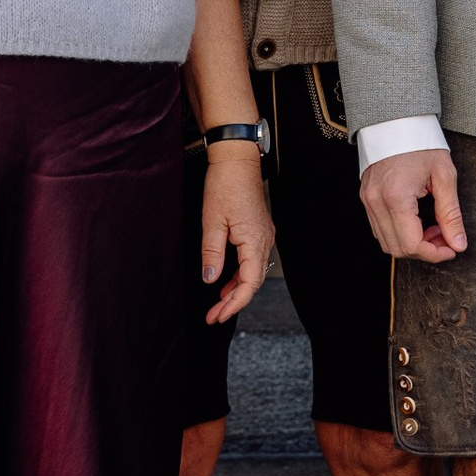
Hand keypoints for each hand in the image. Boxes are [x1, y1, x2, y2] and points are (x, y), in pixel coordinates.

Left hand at [199, 152, 273, 324]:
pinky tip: (226, 280)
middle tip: (214, 316)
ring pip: (254, 271)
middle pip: (254, 281)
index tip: (217, 316)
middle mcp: (264, 240)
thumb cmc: (225, 185)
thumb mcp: (212, 221)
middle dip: (234, 302)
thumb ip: (212, 253)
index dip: (234, 303)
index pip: (249, 283)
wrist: (237, 159)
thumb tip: (211, 280)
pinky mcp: (259, 229)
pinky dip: (239, 274)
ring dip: (236, 289)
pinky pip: (252, 259)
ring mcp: (264, 234)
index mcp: (255, 240)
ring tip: (218, 304)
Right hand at [363, 147, 465, 262]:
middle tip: (445, 236)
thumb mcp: (444, 176)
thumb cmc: (422, 143)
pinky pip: (380, 229)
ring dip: (411, 243)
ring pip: (386, 242)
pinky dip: (399, 233)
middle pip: (397, 249)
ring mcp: (367, 201)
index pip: (411, 245)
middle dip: (425, 250)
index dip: (434, 254)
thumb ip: (451, 214)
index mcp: (396, 197)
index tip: (452, 248)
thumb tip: (458, 244)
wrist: (397, 120)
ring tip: (433, 227)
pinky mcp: (366, 198)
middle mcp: (376, 202)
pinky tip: (417, 221)